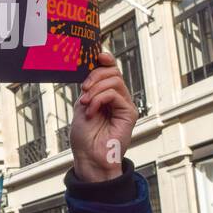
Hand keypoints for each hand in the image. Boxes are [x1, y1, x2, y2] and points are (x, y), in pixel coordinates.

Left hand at [70, 51, 137, 181]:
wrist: (88, 157)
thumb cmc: (84, 137)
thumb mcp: (83, 105)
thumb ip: (90, 88)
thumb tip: (93, 67)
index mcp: (107, 95)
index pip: (112, 70)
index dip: (106, 60)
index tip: (97, 56)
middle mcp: (119, 98)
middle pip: (113, 72)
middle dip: (95, 75)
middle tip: (84, 90)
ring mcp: (125, 105)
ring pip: (115, 80)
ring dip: (95, 90)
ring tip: (86, 104)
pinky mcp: (129, 113)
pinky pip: (114, 94)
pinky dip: (99, 99)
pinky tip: (92, 111)